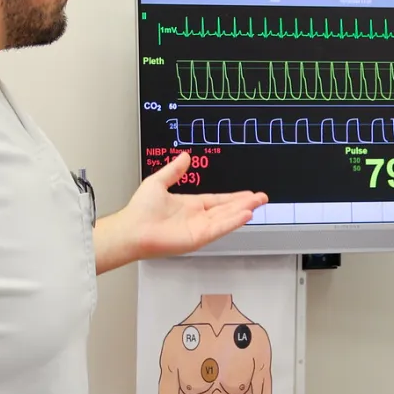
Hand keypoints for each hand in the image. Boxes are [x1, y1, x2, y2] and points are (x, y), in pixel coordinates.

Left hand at [113, 152, 266, 260]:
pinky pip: (219, 229)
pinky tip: (245, 215)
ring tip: (257, 204)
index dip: (234, 197)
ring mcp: (199, 228)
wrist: (132, 228)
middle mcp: (197, 217)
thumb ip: (174, 170)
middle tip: (261, 198)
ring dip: (242, 211)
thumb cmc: (139, 210)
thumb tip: (184, 156)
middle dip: (245, 203)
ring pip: (226, 218)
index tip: (248, 194)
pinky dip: (233, 222)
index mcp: (190, 205)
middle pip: (227, 209)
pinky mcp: (198, 238)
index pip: (218, 200)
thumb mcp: (158, 182)